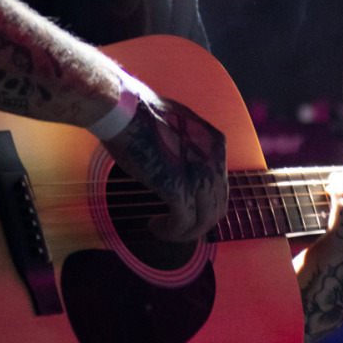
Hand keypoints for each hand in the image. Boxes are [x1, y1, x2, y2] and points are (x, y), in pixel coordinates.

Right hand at [104, 96, 228, 241]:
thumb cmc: (139, 115)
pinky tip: (155, 226)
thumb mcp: (176, 128)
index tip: (185, 210)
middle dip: (197, 223)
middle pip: (217, 206)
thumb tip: (180, 165)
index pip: (220, 186)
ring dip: (184, 232)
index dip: (204, 204)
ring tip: (163, 229)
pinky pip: (184, 222)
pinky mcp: (178, 187)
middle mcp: (214, 159)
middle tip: (175, 226)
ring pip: (204, 219)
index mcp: (215, 143)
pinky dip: (172, 232)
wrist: (122, 110)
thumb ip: (186, 147)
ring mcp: (198, 174)